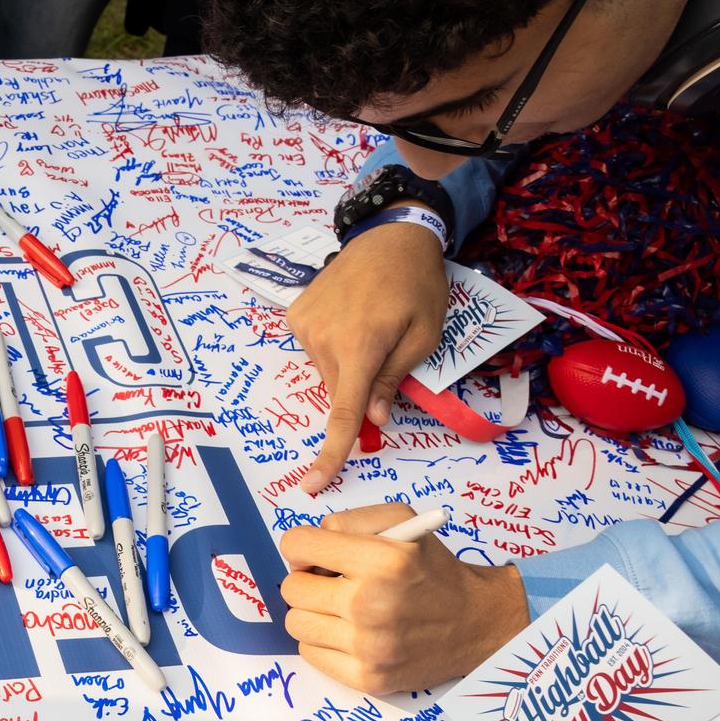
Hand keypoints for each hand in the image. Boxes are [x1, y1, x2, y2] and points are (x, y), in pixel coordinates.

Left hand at [278, 502, 526, 691]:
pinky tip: (348, 633)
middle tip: (332, 583)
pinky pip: (310, 654)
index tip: (316, 555)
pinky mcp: (368, 677)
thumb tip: (303, 548)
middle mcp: (372, 604)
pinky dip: (322, 641)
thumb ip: (348, 521)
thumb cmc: (433, 570)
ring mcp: (368, 646)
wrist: (476, 622)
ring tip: (341, 608)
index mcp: (382, 560)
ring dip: (313, 612)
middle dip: (308, 580)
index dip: (302, 547)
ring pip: (296, 622)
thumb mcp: (403, 522)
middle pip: (292, 588)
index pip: (297, 546)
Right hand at [290, 214, 447, 493]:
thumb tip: (372, 420)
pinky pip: (314, 349)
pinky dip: (332, 346)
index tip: (313, 484)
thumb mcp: (423, 336)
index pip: (344, 413)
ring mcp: (304, 324)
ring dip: (347, 364)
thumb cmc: (417, 285)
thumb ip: (394, 380)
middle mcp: (324, 338)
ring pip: (326, 371)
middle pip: (338, 390)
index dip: (331, 453)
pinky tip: (350, 317)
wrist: (390, 236)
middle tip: (386, 350)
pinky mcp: (296, 313)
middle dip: (360, 386)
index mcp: (361, 347)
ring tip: (369, 325)